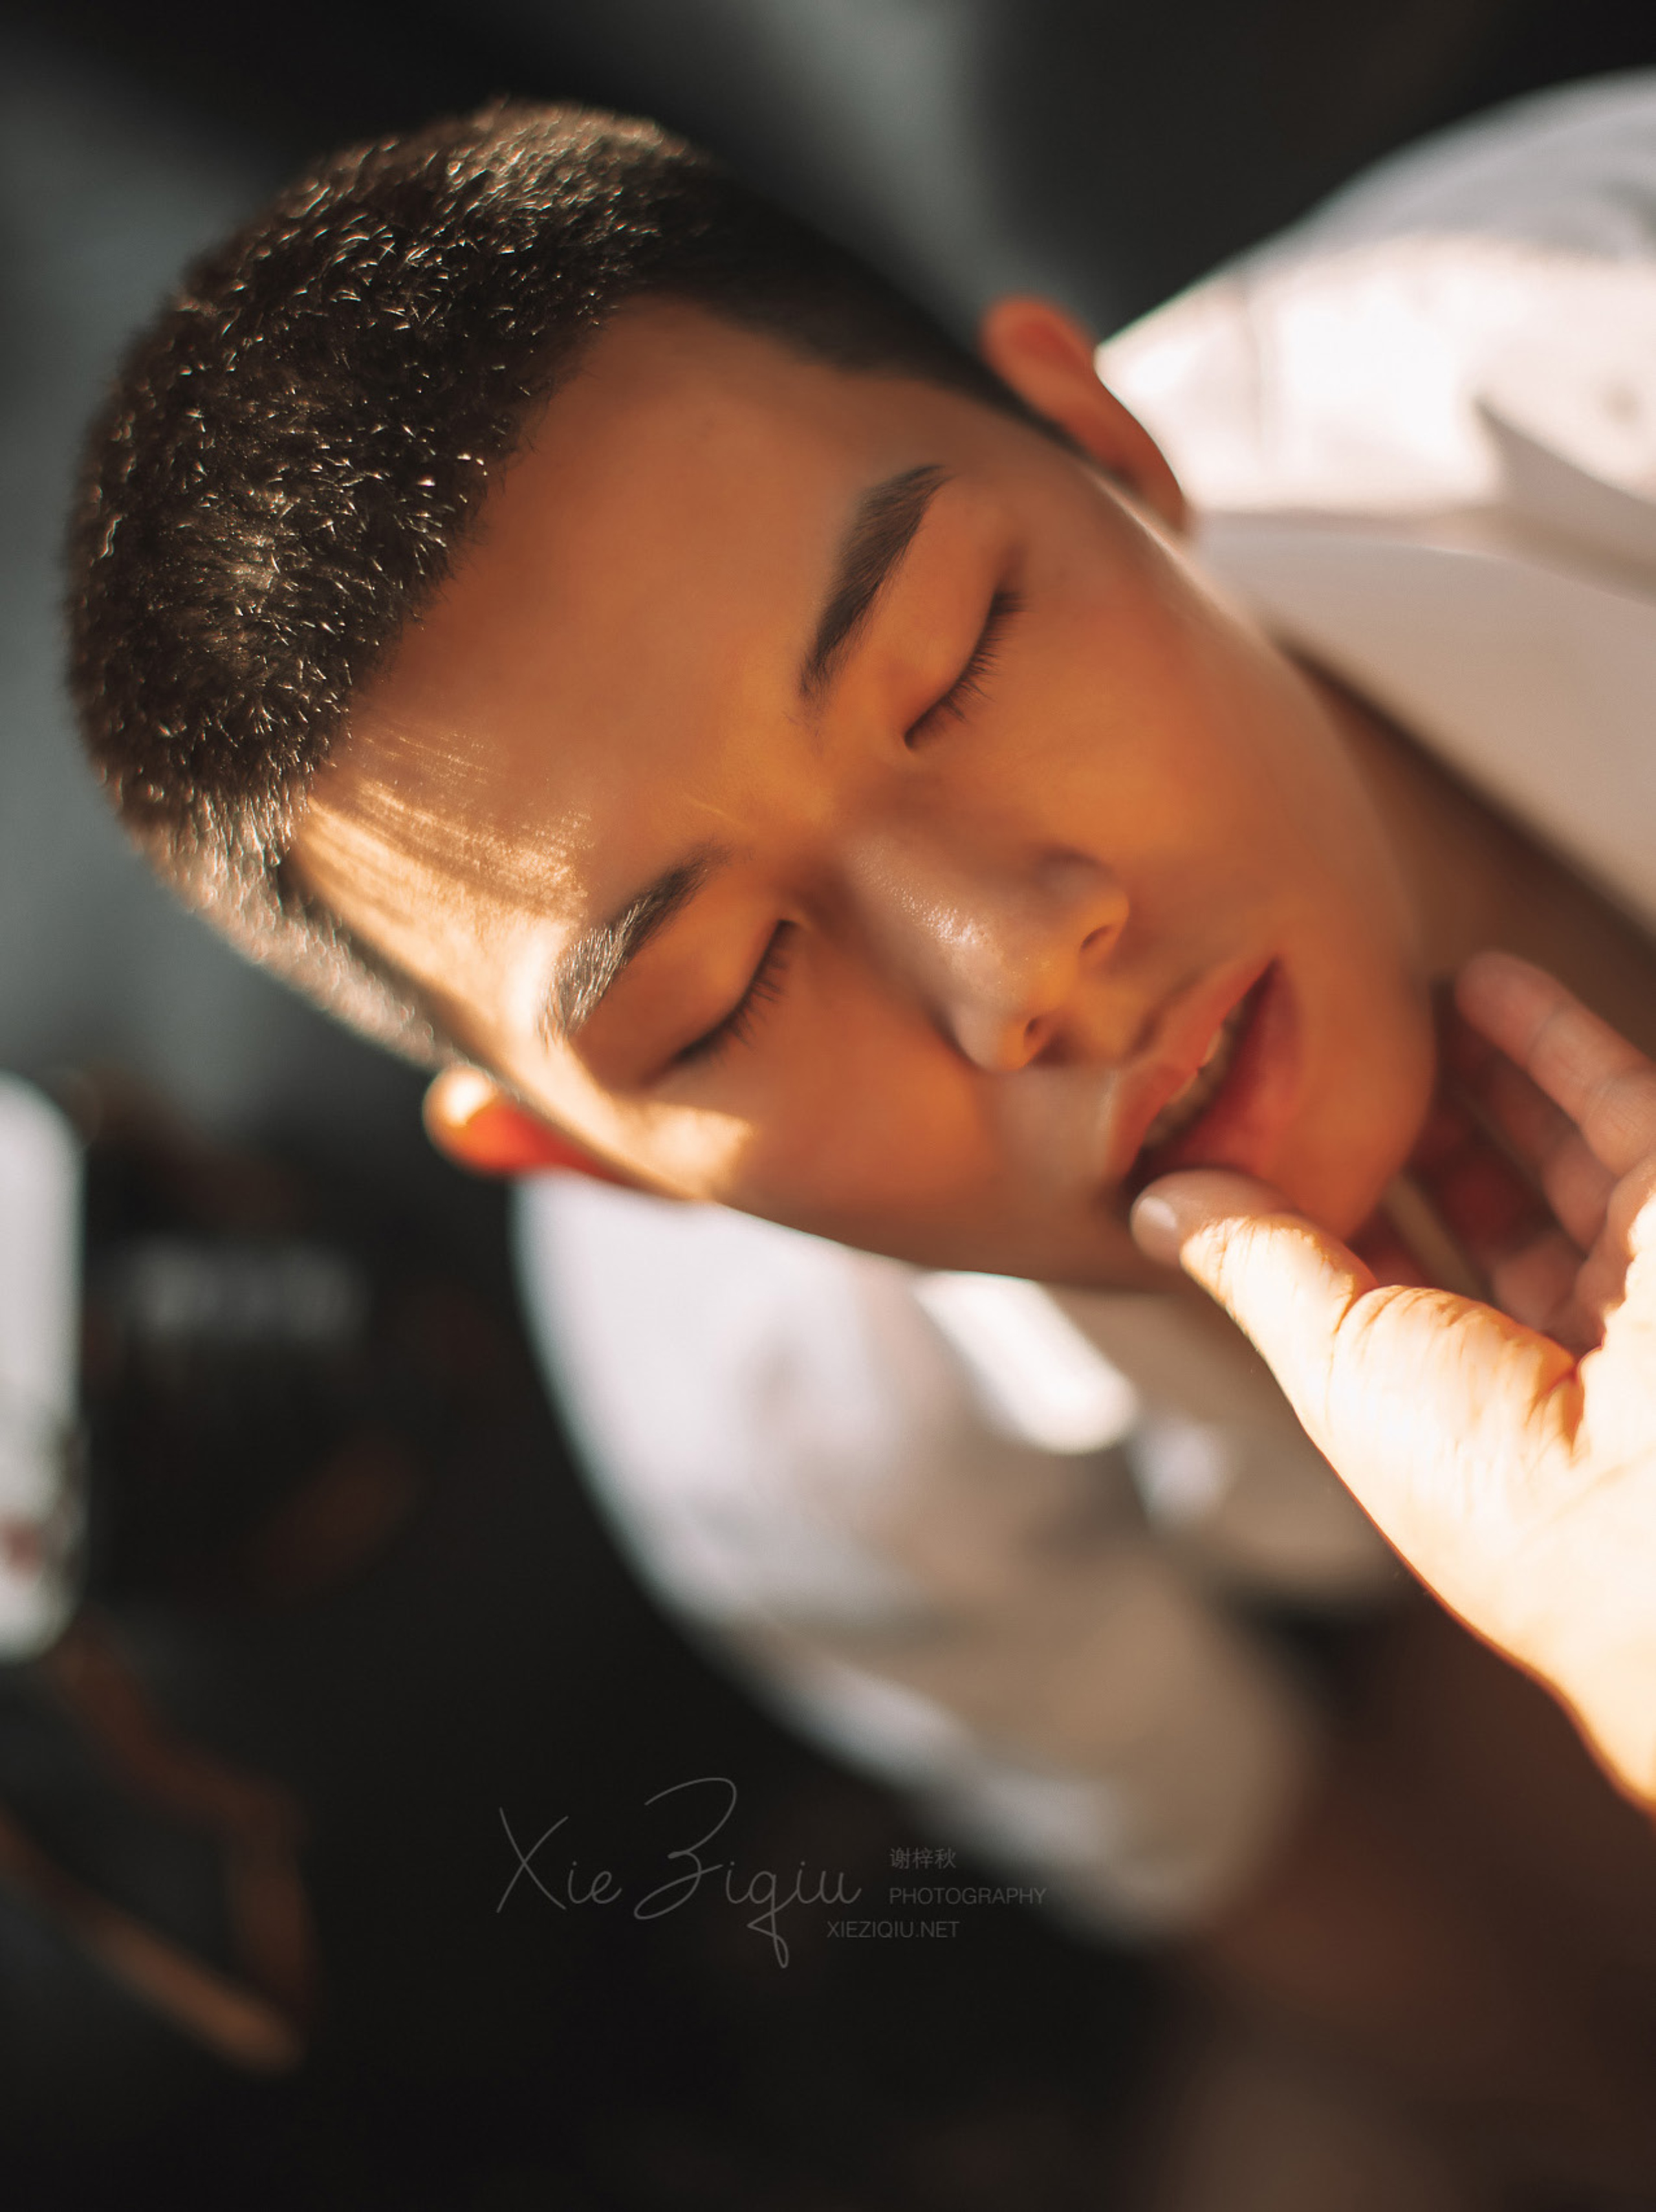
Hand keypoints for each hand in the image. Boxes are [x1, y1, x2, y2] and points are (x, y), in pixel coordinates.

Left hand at [1130, 951, 1655, 1804]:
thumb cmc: (1492, 1469)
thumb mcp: (1339, 1361)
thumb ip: (1258, 1265)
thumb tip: (1152, 1201)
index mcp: (1466, 1418)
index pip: (1386, 1299)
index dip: (1327, 1216)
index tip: (1255, 1135)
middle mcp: (1558, 1354)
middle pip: (1479, 1221)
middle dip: (1413, 1137)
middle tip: (1336, 1048)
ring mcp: (1634, 1285)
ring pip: (1551, 1157)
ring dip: (1478, 1072)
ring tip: (1401, 992)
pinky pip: (1617, 1109)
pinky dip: (1548, 1039)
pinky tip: (1477, 974)